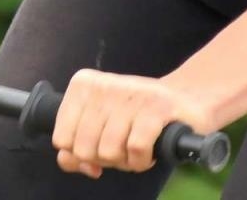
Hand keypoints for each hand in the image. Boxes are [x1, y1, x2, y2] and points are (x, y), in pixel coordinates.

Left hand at [52, 69, 220, 177]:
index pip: (61, 138)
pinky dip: (142, 160)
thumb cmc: (137, 116)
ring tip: (136, 148)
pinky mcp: (156, 107)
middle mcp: (104, 86)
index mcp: (84, 86)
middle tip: (121, 148)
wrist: (185, 100)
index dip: (80, 154)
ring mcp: (130, 95)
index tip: (97, 147)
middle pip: (84, 149)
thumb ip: (75, 145)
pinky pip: (135, 149)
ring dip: (125, 161)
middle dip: (104, 159)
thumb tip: (68, 160)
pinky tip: (149, 151)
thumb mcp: (99, 126)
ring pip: (108, 151)